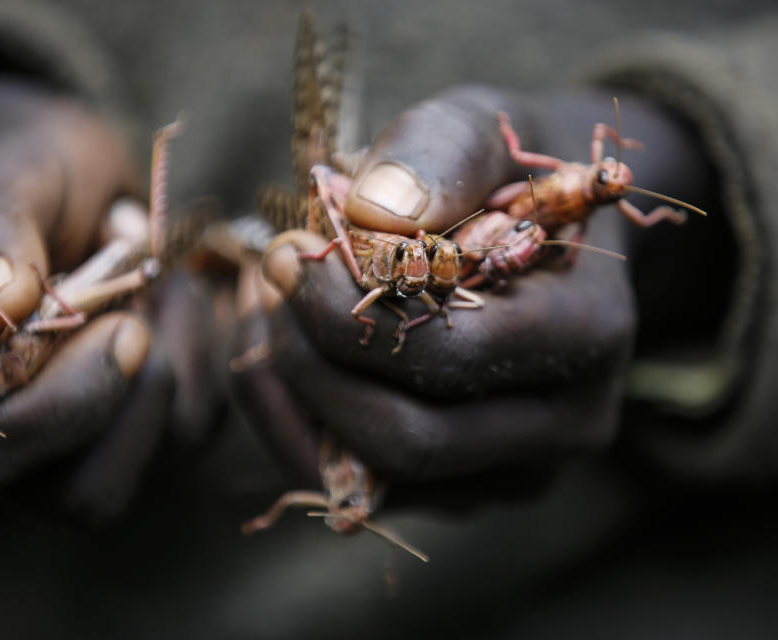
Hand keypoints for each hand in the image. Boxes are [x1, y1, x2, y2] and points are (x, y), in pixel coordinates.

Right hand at [0, 75, 206, 520]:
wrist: (72, 178)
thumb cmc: (17, 176)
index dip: (64, 407)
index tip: (124, 327)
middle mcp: (11, 443)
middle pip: (85, 494)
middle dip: (135, 395)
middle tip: (144, 301)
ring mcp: (86, 442)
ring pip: (158, 458)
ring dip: (179, 354)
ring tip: (155, 279)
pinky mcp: (148, 423)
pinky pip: (202, 419)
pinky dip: (207, 349)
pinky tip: (178, 293)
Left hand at [231, 86, 714, 508]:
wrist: (543, 231)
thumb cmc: (504, 174)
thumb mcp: (480, 128)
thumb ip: (438, 156)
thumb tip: (369, 213)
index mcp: (587, 335)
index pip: (448, 357)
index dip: (344, 311)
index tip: (290, 254)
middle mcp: (563, 427)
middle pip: (406, 439)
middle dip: (309, 361)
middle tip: (271, 282)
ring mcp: (513, 475)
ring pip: (367, 474)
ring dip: (290, 391)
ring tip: (268, 306)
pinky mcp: (461, 492)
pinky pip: (349, 484)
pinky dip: (293, 416)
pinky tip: (280, 347)